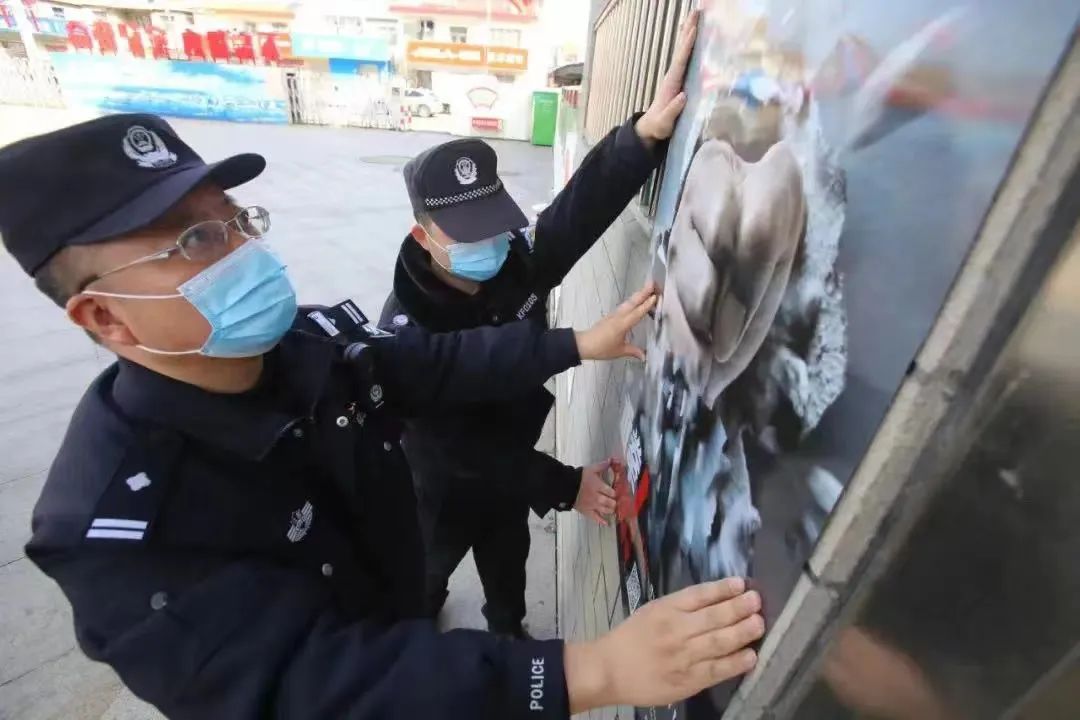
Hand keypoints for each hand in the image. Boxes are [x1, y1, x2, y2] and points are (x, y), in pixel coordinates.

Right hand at [565, 578, 763, 712]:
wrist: (608, 670)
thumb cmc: (631, 638)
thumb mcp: (652, 611)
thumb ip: (680, 606)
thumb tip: (716, 599)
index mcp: (665, 609)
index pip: (699, 595)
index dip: (722, 588)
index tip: (741, 583)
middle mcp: (676, 630)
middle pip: (713, 616)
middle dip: (738, 607)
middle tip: (756, 601)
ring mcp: (683, 656)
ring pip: (719, 642)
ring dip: (742, 632)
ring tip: (759, 623)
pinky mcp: (687, 680)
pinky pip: (716, 670)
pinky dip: (735, 663)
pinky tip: (750, 656)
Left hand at [575, 282, 658, 360]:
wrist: (584, 344)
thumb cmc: (601, 348)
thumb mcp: (619, 351)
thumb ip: (633, 351)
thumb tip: (645, 356)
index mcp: (622, 324)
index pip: (637, 313)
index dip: (647, 305)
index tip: (656, 296)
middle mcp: (619, 317)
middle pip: (633, 303)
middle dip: (643, 293)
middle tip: (653, 284)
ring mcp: (614, 315)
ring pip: (628, 302)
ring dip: (638, 295)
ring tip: (647, 288)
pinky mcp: (611, 316)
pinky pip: (624, 306)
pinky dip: (632, 301)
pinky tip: (635, 300)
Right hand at [575, 459, 617, 524]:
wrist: (565, 486)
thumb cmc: (578, 477)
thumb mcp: (590, 469)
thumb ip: (601, 466)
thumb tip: (610, 461)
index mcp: (599, 486)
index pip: (611, 492)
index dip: (614, 493)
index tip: (615, 492)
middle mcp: (597, 497)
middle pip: (610, 502)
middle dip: (614, 502)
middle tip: (614, 501)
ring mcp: (592, 505)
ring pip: (605, 510)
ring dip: (610, 510)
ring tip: (612, 508)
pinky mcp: (586, 511)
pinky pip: (595, 518)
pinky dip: (602, 521)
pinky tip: (606, 523)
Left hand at [635, 10, 699, 146]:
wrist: (652, 128)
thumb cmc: (659, 126)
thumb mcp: (665, 122)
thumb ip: (673, 110)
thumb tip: (683, 96)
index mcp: (671, 83)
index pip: (680, 61)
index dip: (687, 46)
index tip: (693, 30)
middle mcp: (673, 75)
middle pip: (681, 49)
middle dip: (688, 30)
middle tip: (696, 12)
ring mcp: (676, 76)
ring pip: (683, 50)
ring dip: (689, 33)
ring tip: (696, 16)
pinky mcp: (680, 79)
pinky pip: (686, 57)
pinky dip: (690, 45)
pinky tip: (695, 36)